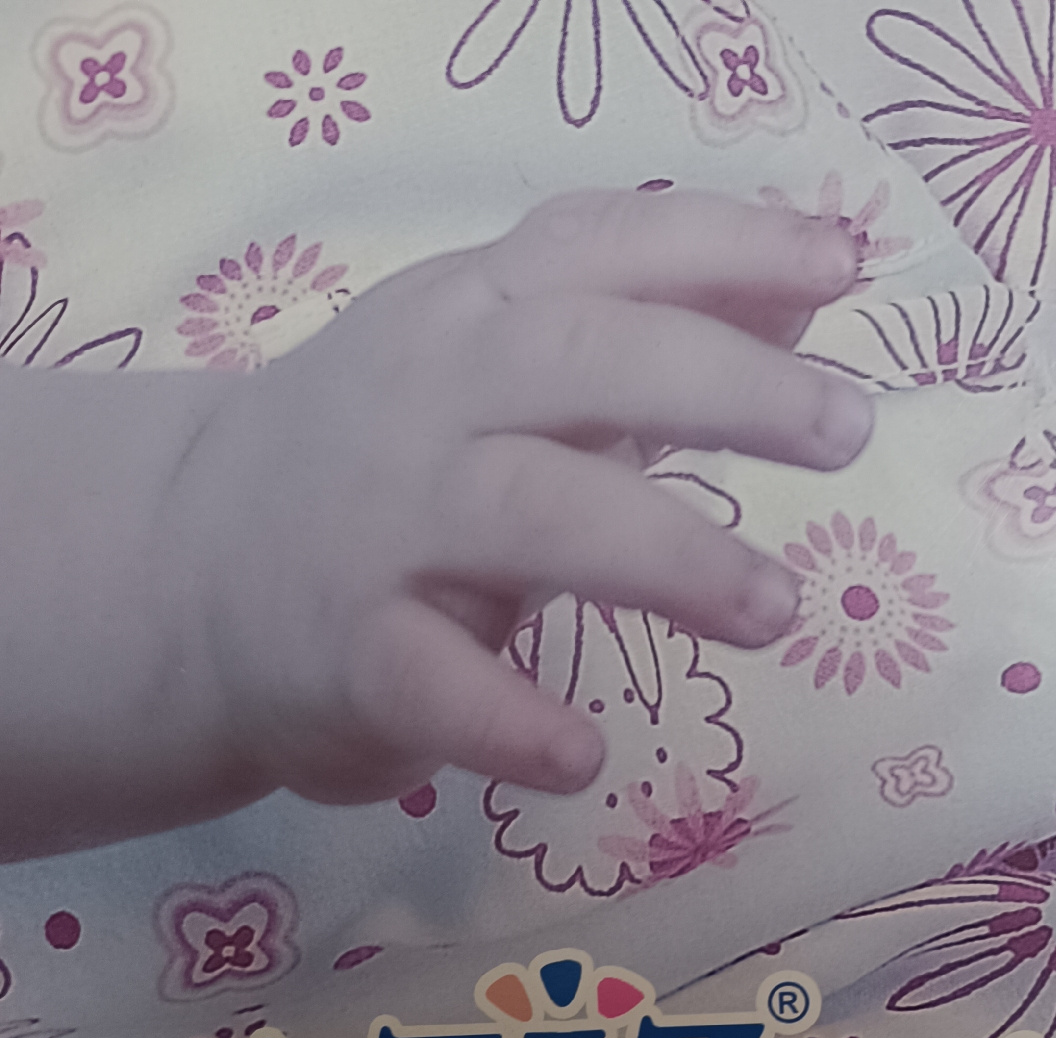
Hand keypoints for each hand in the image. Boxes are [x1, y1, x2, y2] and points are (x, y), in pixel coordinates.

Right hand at [158, 188, 869, 807]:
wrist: (189, 569)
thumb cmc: (391, 462)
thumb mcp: (503, 364)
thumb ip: (646, 331)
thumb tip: (814, 284)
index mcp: (478, 311)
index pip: (606, 246)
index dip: (728, 245)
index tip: (845, 263)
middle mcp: (432, 397)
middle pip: (582, 361)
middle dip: (726, 385)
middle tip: (848, 430)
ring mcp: (385, 525)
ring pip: (530, 513)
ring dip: (666, 554)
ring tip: (775, 609)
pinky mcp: (347, 651)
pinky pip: (435, 684)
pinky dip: (513, 722)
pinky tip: (585, 757)